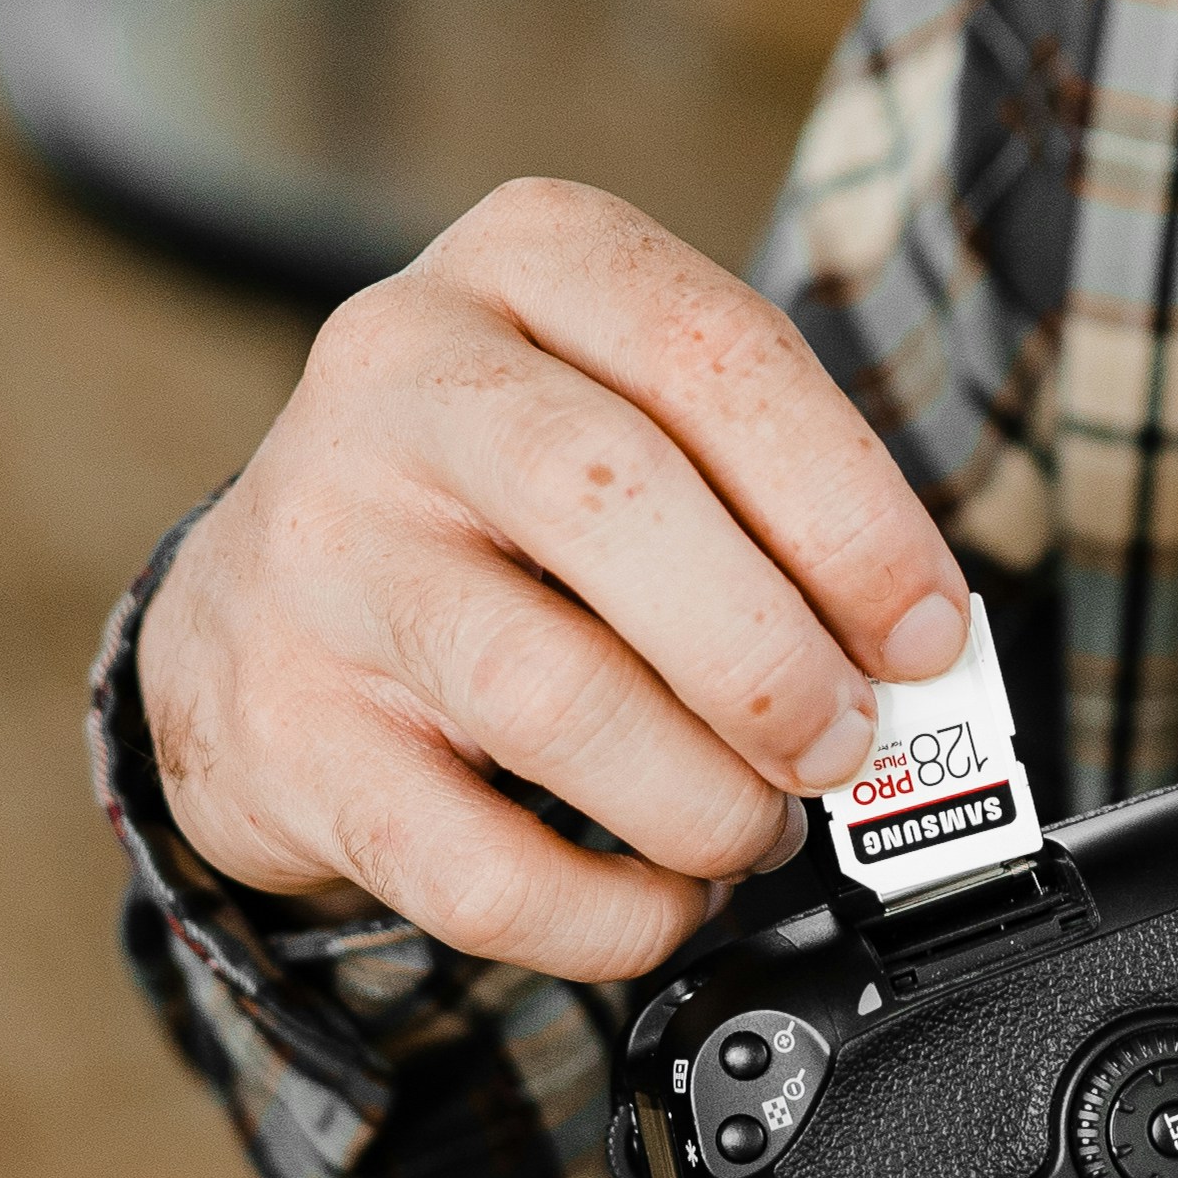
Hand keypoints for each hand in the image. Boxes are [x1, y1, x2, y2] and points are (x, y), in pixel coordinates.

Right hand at [137, 177, 973, 978]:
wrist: (249, 616)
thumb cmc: (499, 514)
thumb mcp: (624, 415)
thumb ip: (762, 502)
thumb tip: (915, 667)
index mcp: (519, 264)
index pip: (711, 353)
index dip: (852, 512)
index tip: (928, 633)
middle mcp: (399, 385)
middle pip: (611, 497)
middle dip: (769, 653)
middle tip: (843, 743)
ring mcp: (323, 558)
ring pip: (546, 695)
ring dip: (700, 799)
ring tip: (750, 826)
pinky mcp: (284, 735)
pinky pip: (476, 864)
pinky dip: (609, 914)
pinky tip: (658, 897)